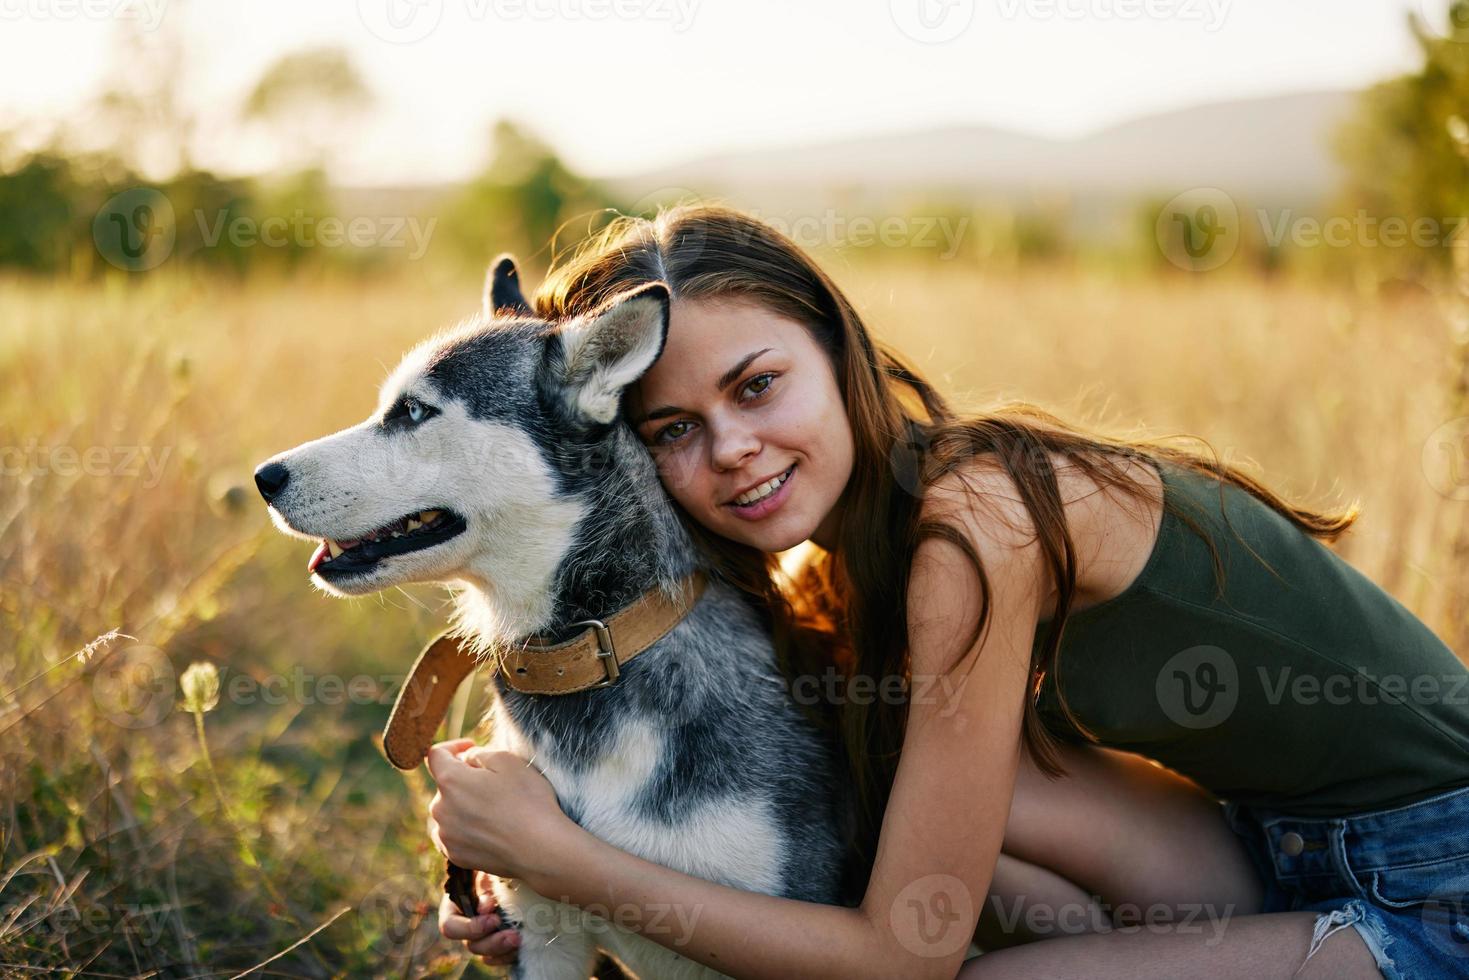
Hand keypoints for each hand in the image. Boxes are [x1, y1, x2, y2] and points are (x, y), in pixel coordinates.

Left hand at [425, 738, 568, 880]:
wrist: (541, 849)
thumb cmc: (527, 801)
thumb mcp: (508, 761)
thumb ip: (479, 753)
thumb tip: (466, 759)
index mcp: (450, 781)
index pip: (436, 755)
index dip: (453, 746)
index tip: (471, 747)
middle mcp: (440, 809)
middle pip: (445, 784)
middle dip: (463, 778)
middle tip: (494, 783)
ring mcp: (446, 835)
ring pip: (448, 810)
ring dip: (463, 804)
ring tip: (494, 809)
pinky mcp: (455, 855)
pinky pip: (454, 833)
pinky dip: (466, 827)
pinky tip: (490, 828)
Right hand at [438, 870, 521, 967]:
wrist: (511, 864)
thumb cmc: (493, 865)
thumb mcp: (486, 869)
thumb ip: (483, 886)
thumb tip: (485, 908)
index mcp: (455, 908)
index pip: (450, 927)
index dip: (470, 928)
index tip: (494, 919)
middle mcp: (466, 927)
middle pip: (471, 945)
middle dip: (493, 942)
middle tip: (513, 935)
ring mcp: (482, 937)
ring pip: (485, 955)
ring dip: (503, 949)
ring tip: (520, 939)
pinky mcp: (498, 944)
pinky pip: (499, 958)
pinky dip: (509, 955)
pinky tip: (522, 947)